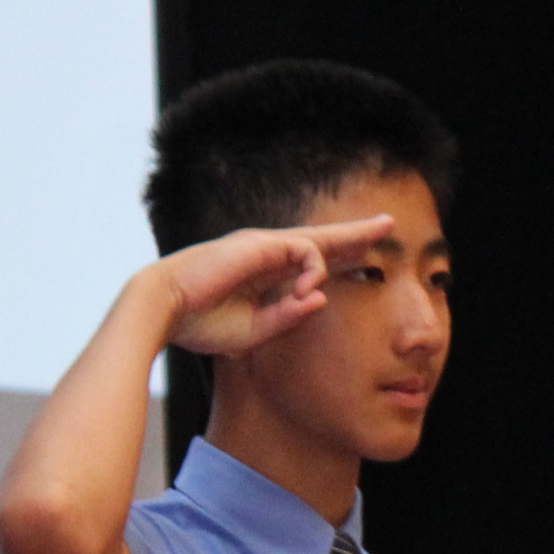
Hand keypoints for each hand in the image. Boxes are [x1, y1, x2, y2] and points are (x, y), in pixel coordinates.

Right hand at [155, 217, 394, 357]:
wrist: (164, 311)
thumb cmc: (202, 324)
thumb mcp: (255, 330)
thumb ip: (289, 316)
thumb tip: (321, 300)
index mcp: (266, 275)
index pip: (312, 262)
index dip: (341, 259)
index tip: (368, 257)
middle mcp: (267, 255)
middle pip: (323, 239)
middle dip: (357, 232)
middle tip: (390, 223)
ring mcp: (263, 246)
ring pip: (320, 240)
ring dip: (346, 249)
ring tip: (347, 272)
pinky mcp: (260, 244)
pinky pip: (306, 250)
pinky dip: (315, 270)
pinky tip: (308, 289)